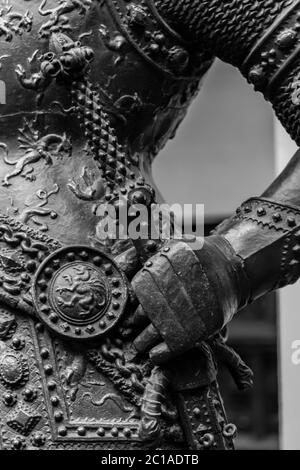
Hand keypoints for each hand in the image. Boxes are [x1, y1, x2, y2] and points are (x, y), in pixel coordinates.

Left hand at [131, 236, 246, 364]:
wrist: (230, 268)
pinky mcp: (195, 329)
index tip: (129, 317)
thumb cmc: (197, 255)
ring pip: (153, 332)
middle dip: (135, 325)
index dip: (132, 308)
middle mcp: (166, 292)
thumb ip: (146, 234)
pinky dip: (160, 353)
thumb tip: (123, 216)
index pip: (137, 295)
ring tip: (138, 347)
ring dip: (143, 342)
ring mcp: (180, 313)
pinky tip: (154, 356)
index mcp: (157, 271)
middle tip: (131, 333)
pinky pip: (171, 346)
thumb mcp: (172, 242)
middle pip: (142, 315)